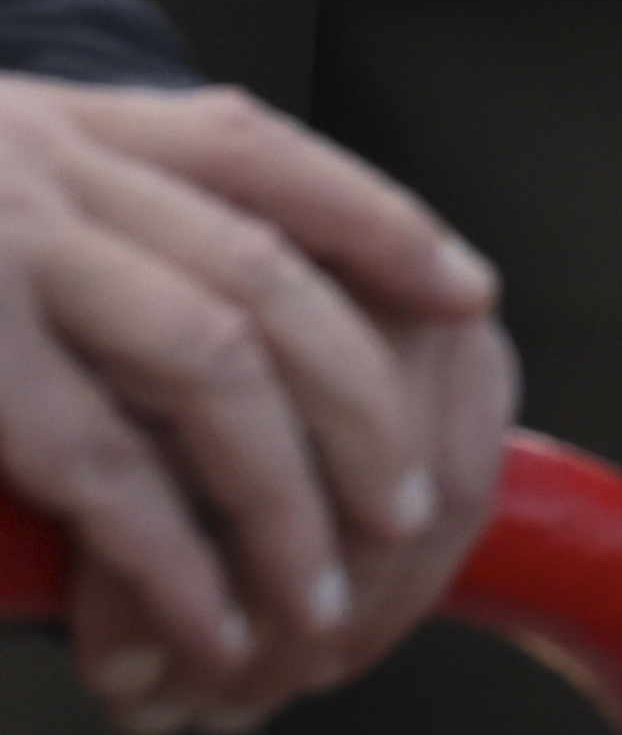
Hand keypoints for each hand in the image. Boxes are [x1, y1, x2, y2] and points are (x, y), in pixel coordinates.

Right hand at [0, 81, 512, 734]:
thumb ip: (65, 216)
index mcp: (54, 123)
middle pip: (267, 276)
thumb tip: (219, 311)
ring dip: (283, 488)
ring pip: (208, 366)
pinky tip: (201, 611)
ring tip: (322, 589)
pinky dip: (166, 546)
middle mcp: (45, 167)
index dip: (376, 219)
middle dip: (358, 396)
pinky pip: (97, 459)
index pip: (259, 153)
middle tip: (412, 500)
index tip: (464, 291)